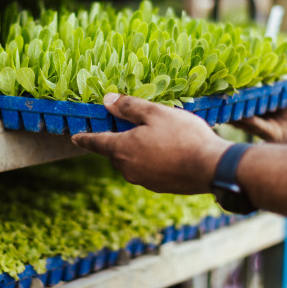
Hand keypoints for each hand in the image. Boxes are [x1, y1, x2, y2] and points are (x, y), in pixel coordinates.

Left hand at [71, 94, 230, 194]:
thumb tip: (107, 100)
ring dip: (135, 150)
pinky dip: (149, 160)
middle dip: (116, 140)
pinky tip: (166, 151)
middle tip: (125, 126)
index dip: (84, 138)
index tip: (75, 137)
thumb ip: (128, 107)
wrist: (211, 168)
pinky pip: (146, 170)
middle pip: (114, 152)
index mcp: (122, 149)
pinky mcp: (159, 187)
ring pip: (131, 162)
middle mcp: (128, 169)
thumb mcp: (155, 113)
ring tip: (152, 136)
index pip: (96, 142)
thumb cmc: (182, 136)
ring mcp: (143, 180)